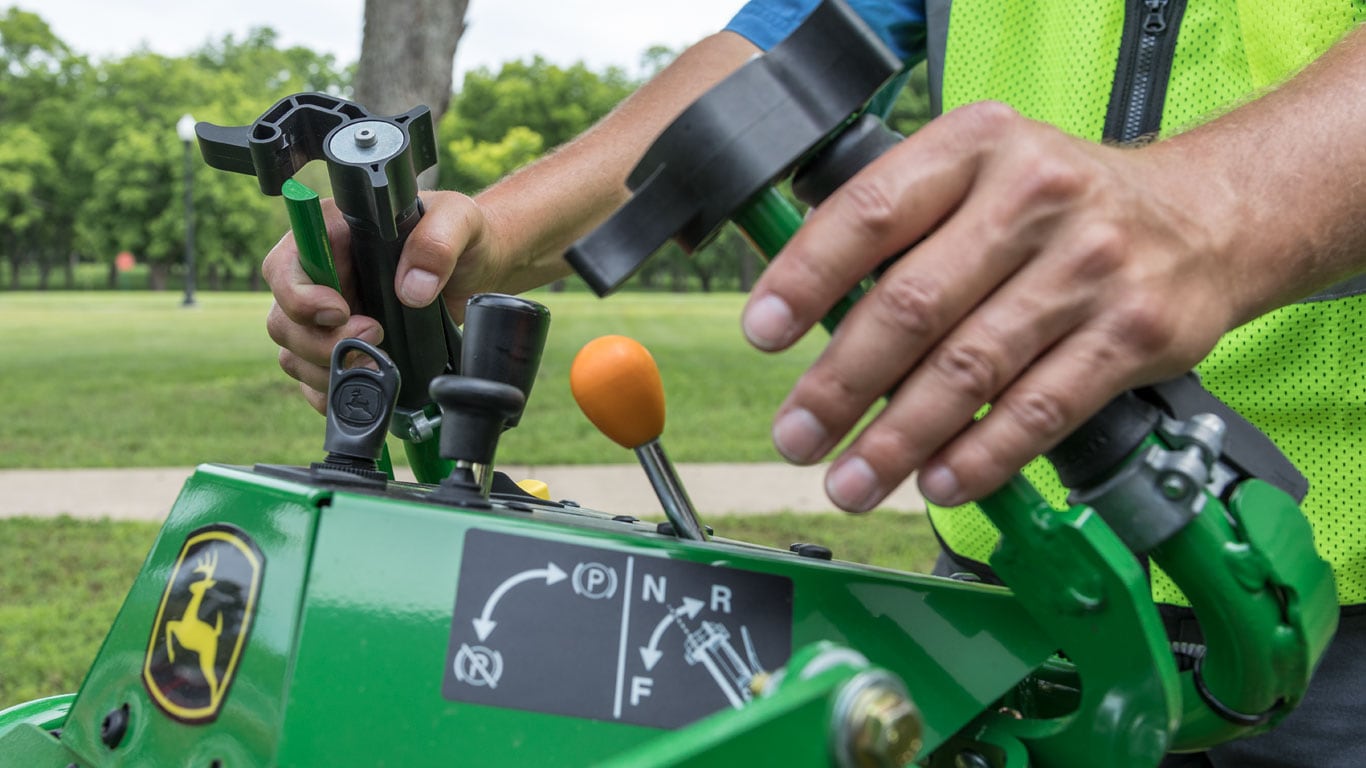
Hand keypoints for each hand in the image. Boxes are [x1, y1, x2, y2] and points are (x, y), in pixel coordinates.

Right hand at [263, 190, 505, 411]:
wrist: (478, 268)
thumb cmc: (461, 233)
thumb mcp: (458, 220)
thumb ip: (436, 243)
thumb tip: (412, 289)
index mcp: (332, 234)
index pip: (284, 267)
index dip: (300, 298)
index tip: (341, 312)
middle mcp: (321, 277)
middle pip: (284, 320)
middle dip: (323, 343)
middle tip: (376, 336)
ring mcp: (327, 316)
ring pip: (294, 354)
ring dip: (330, 370)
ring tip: (380, 364)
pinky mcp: (341, 346)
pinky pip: (314, 379)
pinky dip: (334, 391)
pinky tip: (368, 387)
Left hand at [742, 102, 1243, 510]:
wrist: (1207, 216)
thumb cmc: (1061, 203)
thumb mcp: (981, 173)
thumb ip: (904, 227)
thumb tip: (808, 313)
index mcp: (977, 145)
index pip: (871, 213)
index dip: (806, 278)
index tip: (763, 333)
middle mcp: (1034, 197)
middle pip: (912, 305)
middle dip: (840, 384)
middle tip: (796, 436)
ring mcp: (1090, 267)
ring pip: (969, 370)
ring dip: (897, 439)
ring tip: (851, 479)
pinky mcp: (1132, 334)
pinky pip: (1037, 411)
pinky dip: (980, 458)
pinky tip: (937, 482)